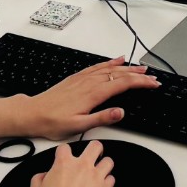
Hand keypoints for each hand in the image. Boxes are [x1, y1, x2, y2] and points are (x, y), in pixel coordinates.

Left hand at [16, 59, 160, 139]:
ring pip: (110, 69)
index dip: (140, 83)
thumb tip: (120, 112)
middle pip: (119, 75)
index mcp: (93, 94)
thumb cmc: (53, 122)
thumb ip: (101, 118)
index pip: (123, 85)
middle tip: (153, 77)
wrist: (33, 113)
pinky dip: (110, 62)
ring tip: (141, 68)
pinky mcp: (77, 77)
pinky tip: (116, 60)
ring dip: (127, 68)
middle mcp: (90, 83)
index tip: (153, 84)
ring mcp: (83, 78)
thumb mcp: (78, 126)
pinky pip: (98, 66)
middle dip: (138, 75)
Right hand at [28, 143, 114, 186]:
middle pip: (95, 146)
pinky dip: (107, 182)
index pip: (66, 148)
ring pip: (108, 161)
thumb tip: (44, 176)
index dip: (65, 152)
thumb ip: (39, 178)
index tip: (66, 157)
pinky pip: (112, 180)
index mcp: (64, 164)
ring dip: (104, 165)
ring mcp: (95, 177)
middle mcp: (82, 167)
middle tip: (93, 155)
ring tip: (100, 171)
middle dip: (95, 149)